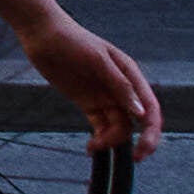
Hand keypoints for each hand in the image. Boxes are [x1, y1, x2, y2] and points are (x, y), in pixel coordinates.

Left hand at [22, 13, 161, 152]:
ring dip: (111, 141)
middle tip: (134, 159)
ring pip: (119, 127)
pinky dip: (99, 139)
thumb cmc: (71, 39)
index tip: (145, 149)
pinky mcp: (89, 104)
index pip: (149, 107)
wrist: (42, 34)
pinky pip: (101, 127)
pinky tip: (90, 147)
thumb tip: (141, 113)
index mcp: (130, 74)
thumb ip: (120, 85)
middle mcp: (121, 89)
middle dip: (139, 141)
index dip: (152, 130)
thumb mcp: (97, 59)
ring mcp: (105, 97)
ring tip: (93, 146)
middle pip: (137, 121)